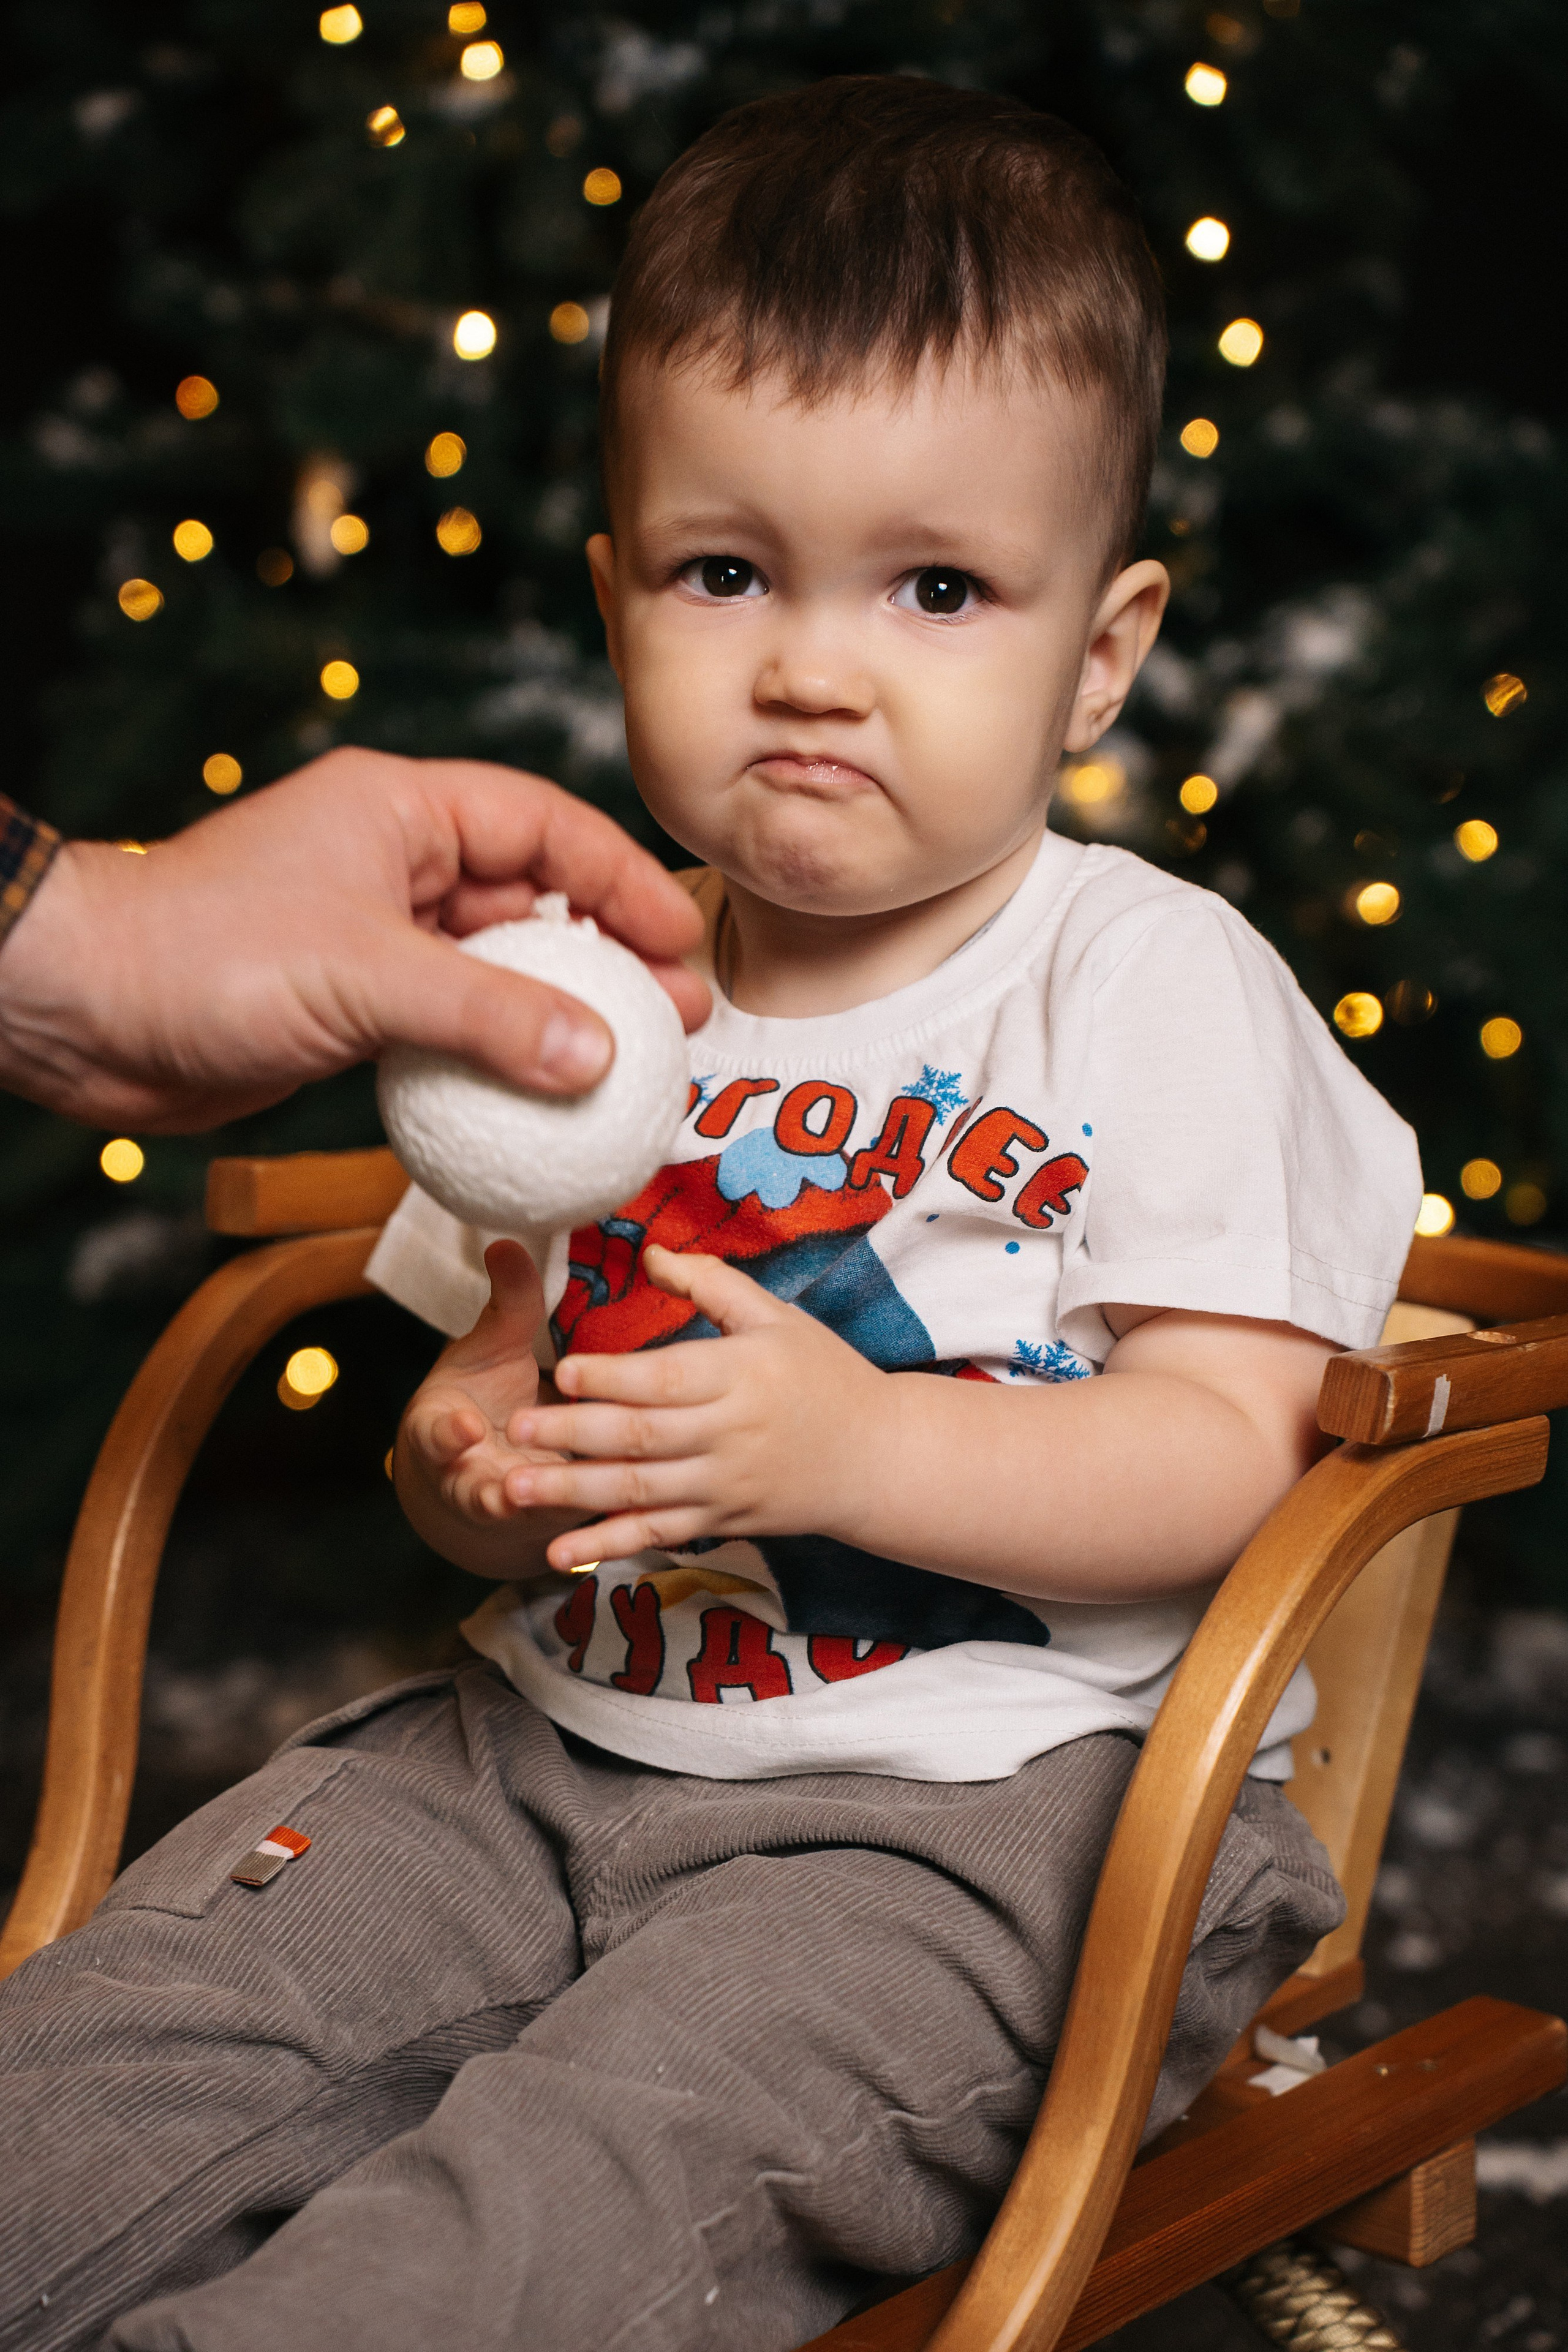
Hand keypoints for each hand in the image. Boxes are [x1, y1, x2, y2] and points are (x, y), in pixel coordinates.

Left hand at [0, 747, 709, 1129]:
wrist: (79, 1015)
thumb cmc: (204, 957)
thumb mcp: (366, 977)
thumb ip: (489, 1014)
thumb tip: (598, 1058)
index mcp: (401, 812)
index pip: (545, 828)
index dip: (624, 882)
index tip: (684, 942)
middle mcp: (394, 866)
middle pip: (533, 901)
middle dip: (610, 959)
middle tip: (676, 1020)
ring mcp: (373, 940)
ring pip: (495, 972)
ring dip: (560, 1019)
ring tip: (627, 1070)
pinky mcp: (351, 1010)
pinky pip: (450, 1030)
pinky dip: (497, 1064)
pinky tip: (540, 1106)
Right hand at [398, 1240, 567, 1531]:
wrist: (485, 1466)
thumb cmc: (485, 1395)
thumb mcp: (491, 1348)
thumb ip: (506, 1305)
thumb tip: (508, 1243)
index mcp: (443, 1434)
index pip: (434, 1437)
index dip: (445, 1436)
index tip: (459, 1428)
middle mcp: (470, 1479)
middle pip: (475, 1494)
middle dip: (492, 1493)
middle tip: (508, 1489)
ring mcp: (510, 1510)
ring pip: (526, 1520)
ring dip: (546, 1517)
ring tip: (573, 1511)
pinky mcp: (551, 1526)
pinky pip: (571, 1533)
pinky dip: (592, 1532)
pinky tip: (633, 1519)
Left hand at [501, 1243, 886, 1570]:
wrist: (877, 1459)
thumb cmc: (824, 1375)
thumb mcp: (777, 1318)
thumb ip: (712, 1284)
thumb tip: (650, 1251)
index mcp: (741, 1376)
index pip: (667, 1378)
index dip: (613, 1377)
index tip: (562, 1370)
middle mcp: (729, 1435)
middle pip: (642, 1437)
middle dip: (573, 1434)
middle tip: (513, 1430)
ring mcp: (723, 1486)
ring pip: (639, 1491)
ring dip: (573, 1494)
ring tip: (512, 1489)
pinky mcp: (720, 1522)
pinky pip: (657, 1535)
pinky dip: (607, 1546)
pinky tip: (559, 1553)